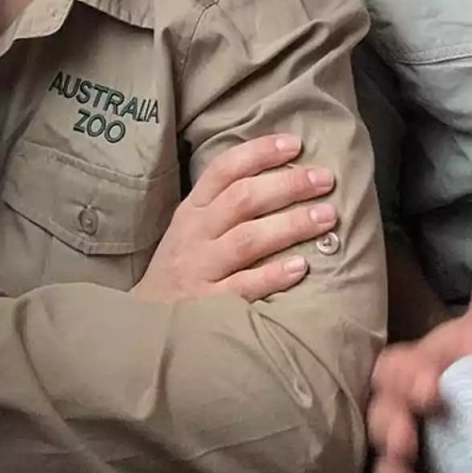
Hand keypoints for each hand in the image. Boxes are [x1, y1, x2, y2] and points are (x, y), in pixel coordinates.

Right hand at [134, 133, 338, 301]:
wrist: (145, 328)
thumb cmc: (182, 268)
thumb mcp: (192, 228)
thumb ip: (225, 204)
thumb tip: (285, 175)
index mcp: (193, 208)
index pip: (224, 169)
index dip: (260, 152)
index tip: (296, 144)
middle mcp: (195, 234)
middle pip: (243, 199)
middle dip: (288, 185)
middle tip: (325, 178)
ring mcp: (200, 269)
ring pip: (247, 239)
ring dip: (290, 225)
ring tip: (326, 216)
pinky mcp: (207, 306)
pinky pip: (243, 287)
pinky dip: (273, 275)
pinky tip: (301, 266)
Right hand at [367, 277, 471, 472]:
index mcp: (414, 368)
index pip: (394, 368)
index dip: (407, 376)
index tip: (432, 390)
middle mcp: (402, 403)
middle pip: (382, 409)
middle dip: (392, 419)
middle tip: (407, 437)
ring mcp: (405, 436)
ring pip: (382, 441)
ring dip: (389, 447)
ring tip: (403, 456)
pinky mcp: (412, 463)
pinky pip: (387, 468)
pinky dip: (392, 472)